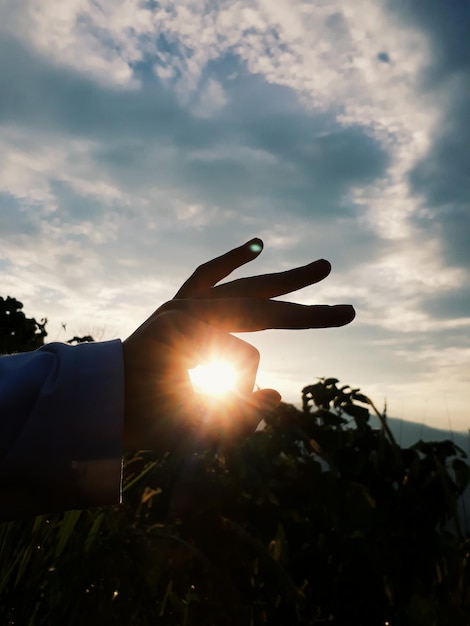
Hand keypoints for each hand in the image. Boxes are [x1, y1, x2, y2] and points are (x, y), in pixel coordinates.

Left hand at [122, 238, 354, 450]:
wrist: (99, 403)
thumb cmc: (138, 418)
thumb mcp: (186, 429)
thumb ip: (236, 420)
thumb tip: (276, 398)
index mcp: (184, 332)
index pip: (246, 354)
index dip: (251, 382)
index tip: (247, 395)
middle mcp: (185, 308)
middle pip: (258, 306)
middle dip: (304, 313)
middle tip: (347, 312)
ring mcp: (181, 302)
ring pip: (244, 287)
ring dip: (284, 281)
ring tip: (323, 267)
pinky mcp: (179, 305)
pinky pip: (208, 275)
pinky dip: (232, 261)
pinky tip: (256, 245)